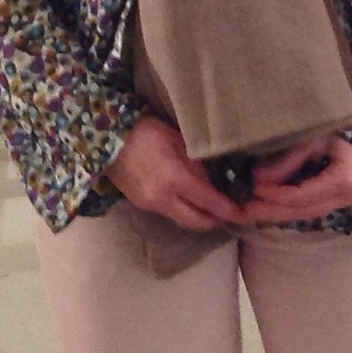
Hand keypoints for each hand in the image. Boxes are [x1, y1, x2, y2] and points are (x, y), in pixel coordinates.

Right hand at [106, 115, 246, 231]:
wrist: (107, 139)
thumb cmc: (146, 131)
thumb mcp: (178, 140)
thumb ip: (197, 163)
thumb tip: (212, 181)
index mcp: (174, 179)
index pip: (209, 202)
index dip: (228, 210)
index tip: (244, 214)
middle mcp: (162, 198)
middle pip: (196, 221)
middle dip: (216, 220)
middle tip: (231, 214)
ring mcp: (150, 204)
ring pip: (182, 220)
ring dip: (200, 218)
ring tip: (214, 209)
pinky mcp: (141, 205)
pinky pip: (169, 214)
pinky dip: (184, 212)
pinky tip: (190, 202)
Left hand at [243, 133, 351, 222]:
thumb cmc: (335, 135)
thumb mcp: (312, 140)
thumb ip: (288, 160)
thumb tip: (257, 178)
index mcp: (344, 179)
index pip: (304, 195)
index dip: (278, 195)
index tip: (255, 189)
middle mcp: (345, 197)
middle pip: (302, 210)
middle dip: (271, 210)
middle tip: (244, 209)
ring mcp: (340, 204)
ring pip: (302, 215)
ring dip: (274, 214)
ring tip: (248, 211)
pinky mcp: (331, 205)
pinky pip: (305, 211)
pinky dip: (284, 210)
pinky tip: (265, 207)